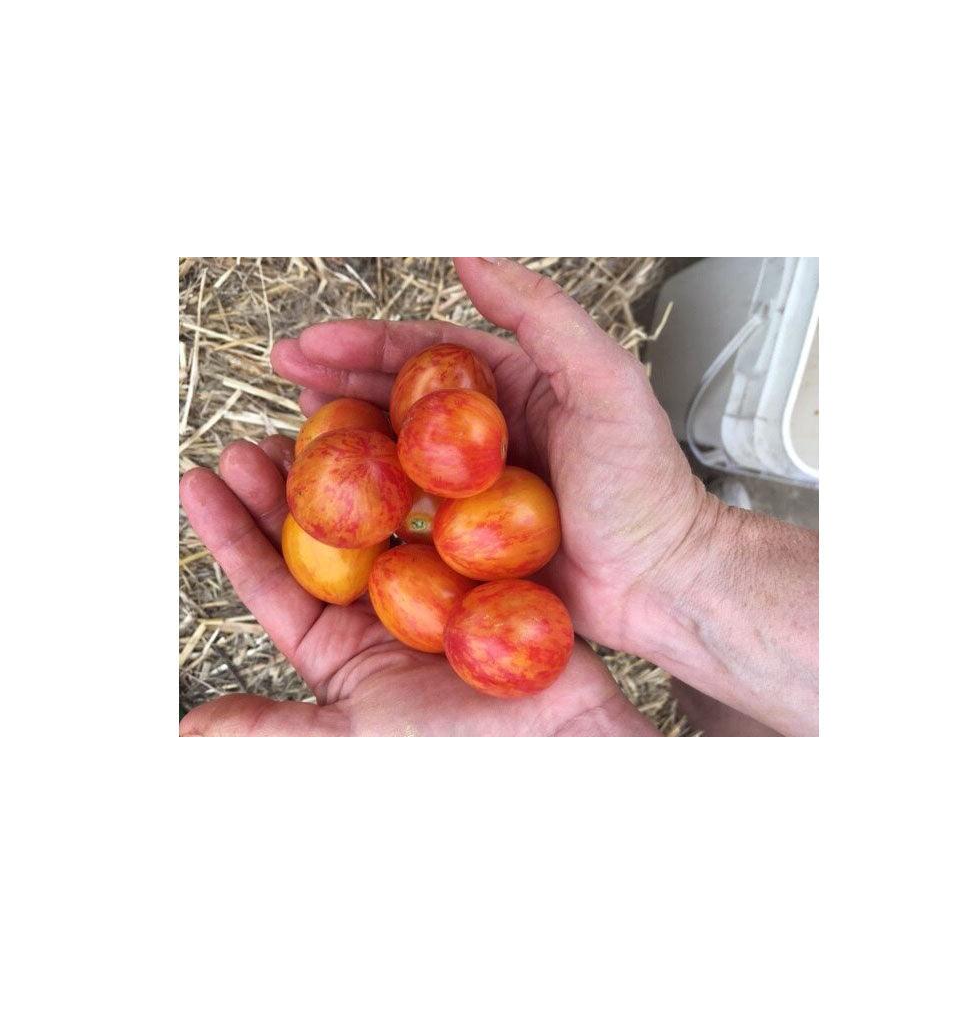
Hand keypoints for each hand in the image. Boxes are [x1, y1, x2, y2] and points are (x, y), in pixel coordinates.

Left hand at [179, 434, 654, 735]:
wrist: (562, 750)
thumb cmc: (457, 756)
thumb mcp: (353, 742)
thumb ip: (274, 730)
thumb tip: (190, 726)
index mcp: (340, 650)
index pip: (272, 582)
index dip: (233, 531)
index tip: (198, 480)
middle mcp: (381, 614)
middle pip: (319, 539)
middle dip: (281, 488)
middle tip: (251, 440)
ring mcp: (433, 589)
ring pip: (379, 517)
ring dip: (346, 471)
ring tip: (312, 422)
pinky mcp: (482, 570)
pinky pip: (444, 514)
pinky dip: (421, 476)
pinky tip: (400, 435)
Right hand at [270, 258, 706, 656]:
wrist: (661, 581)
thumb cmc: (644, 485)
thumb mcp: (603, 381)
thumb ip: (542, 315)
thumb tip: (472, 256)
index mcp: (514, 389)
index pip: (426, 355)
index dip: (365, 343)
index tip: (312, 342)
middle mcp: (486, 437)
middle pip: (397, 399)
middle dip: (338, 380)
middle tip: (285, 372)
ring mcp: (473, 491)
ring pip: (394, 457)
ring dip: (342, 441)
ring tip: (292, 429)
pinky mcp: (467, 543)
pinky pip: (406, 518)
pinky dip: (366, 507)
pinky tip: (331, 504)